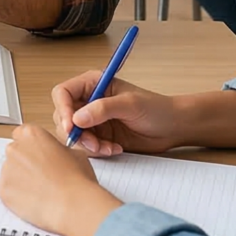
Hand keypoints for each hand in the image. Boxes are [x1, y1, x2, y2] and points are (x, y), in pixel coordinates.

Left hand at [0, 124, 121, 235]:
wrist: (73, 205)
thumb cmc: (77, 180)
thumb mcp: (76, 154)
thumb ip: (58, 149)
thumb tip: (56, 154)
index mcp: (32, 135)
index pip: (22, 134)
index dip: (32, 146)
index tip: (38, 155)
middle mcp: (15, 149)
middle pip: (15, 153)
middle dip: (26, 163)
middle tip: (42, 176)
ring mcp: (7, 169)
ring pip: (11, 172)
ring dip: (21, 179)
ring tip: (41, 191)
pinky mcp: (3, 189)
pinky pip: (8, 190)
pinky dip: (18, 195)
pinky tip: (35, 200)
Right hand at [51, 72, 184, 155]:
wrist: (173, 127)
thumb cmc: (156, 108)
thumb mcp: (130, 104)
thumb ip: (102, 109)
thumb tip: (76, 118)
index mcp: (92, 84)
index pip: (62, 93)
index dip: (63, 110)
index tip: (71, 126)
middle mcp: (88, 101)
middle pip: (63, 116)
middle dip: (76, 133)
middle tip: (93, 143)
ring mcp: (93, 120)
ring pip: (73, 134)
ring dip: (88, 145)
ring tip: (108, 147)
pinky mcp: (99, 136)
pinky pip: (86, 146)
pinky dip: (97, 151)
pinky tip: (115, 149)